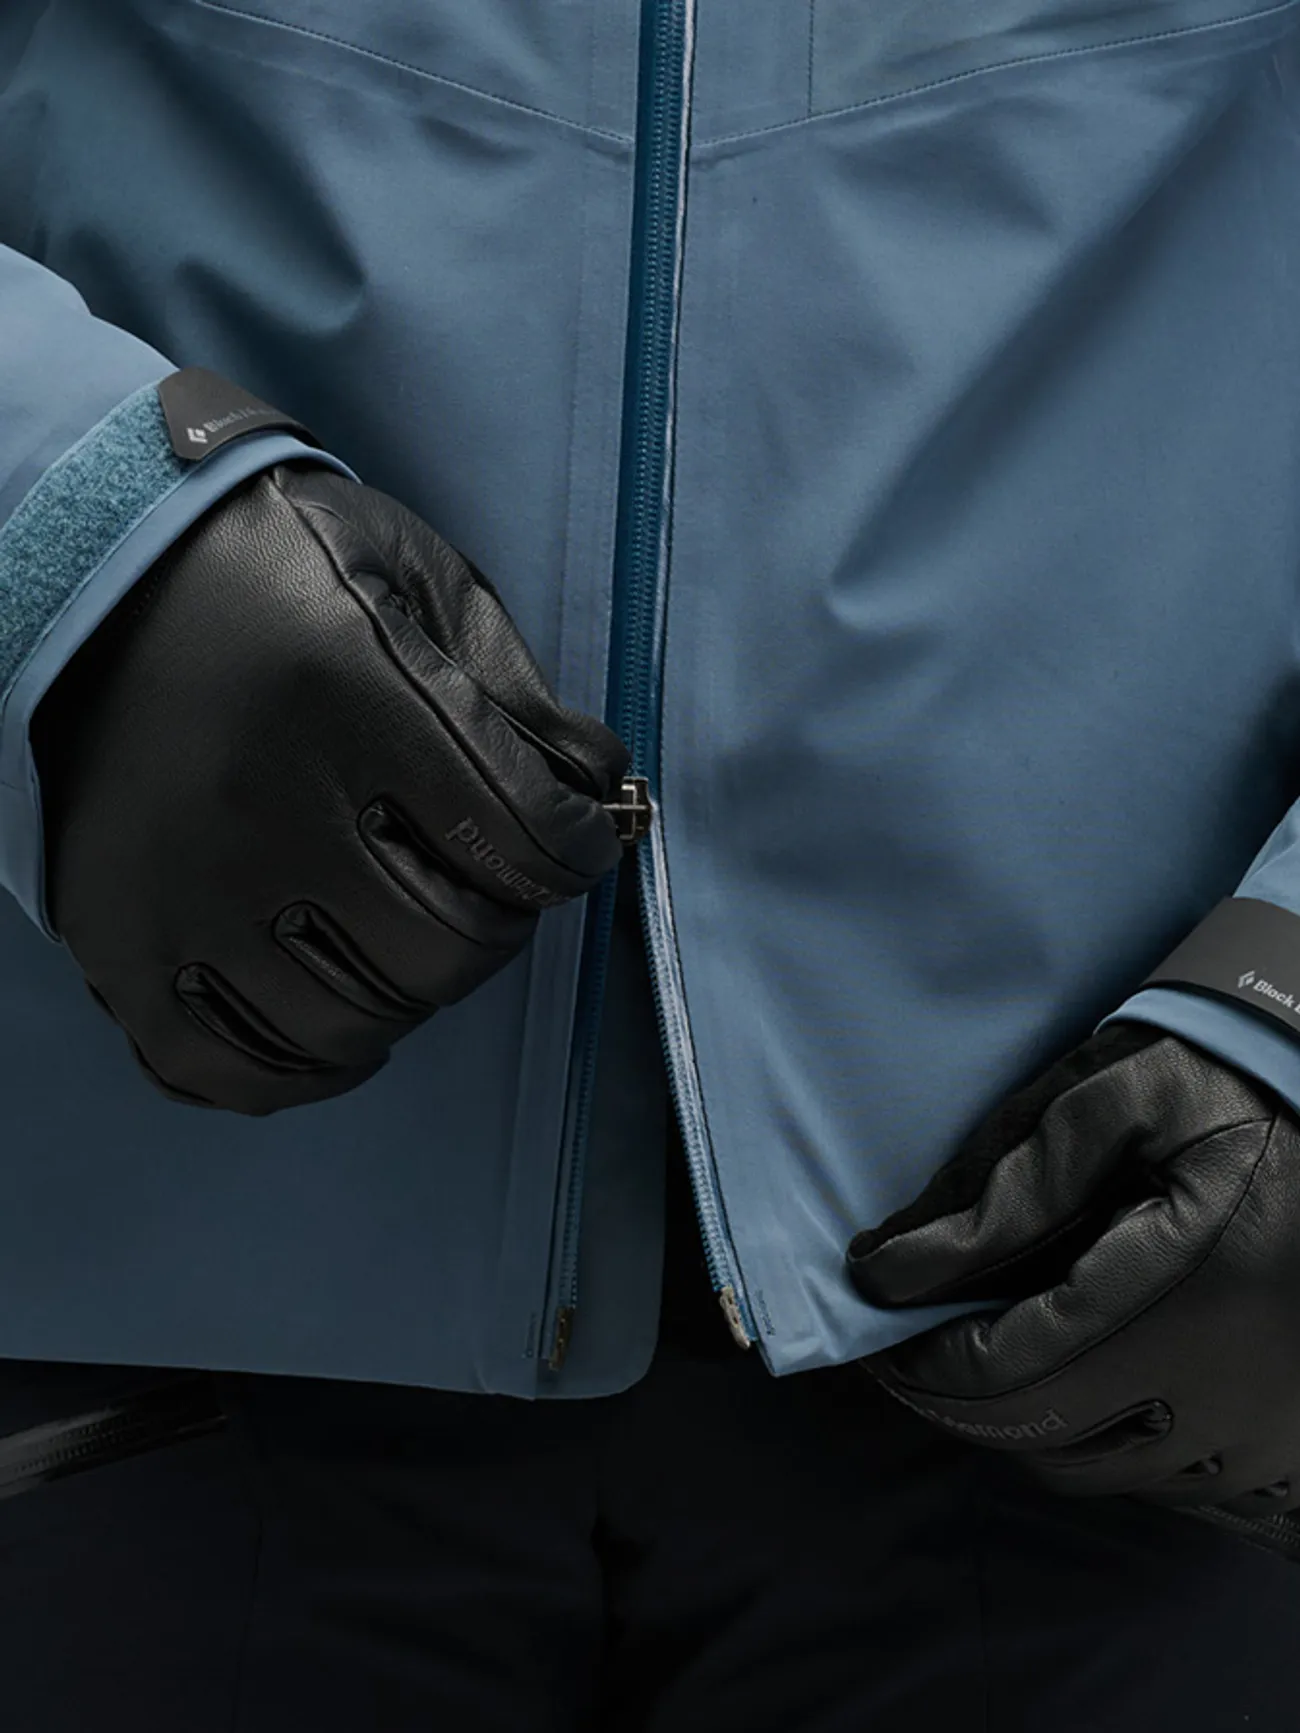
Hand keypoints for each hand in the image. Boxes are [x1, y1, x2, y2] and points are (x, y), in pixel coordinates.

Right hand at [31, 463, 626, 1114]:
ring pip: (358, 1017)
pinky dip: (310, 1066)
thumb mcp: (416, 577)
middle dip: (505, 922)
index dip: (578, 849)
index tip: (575, 840)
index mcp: (357, 691)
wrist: (93, 575)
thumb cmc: (280, 569)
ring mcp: (188, 885)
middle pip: (452, 944)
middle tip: (494, 886)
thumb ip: (516, 690)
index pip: (523, 834)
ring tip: (416, 936)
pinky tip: (343, 1020)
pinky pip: (232, 1066)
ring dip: (418, 990)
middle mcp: (267, 799)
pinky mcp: (121, 939)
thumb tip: (596, 788)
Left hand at [846, 1023, 1299, 1516]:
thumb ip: (1000, 1193)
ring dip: (1024, 1422)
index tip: (877, 1323)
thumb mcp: (1104, 1104)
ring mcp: (1268, 1418)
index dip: (925, 1359)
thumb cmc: (1209, 1077)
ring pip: (1098, 1468)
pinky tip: (1074, 1373)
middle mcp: (1241, 1376)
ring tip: (982, 1352)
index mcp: (1197, 1283)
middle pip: (1046, 1433)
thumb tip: (886, 1271)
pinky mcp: (1284, 1432)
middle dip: (955, 1398)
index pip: (1016, 1367)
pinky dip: (1098, 1438)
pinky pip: (1162, 1477)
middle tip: (906, 1348)